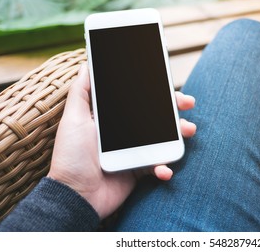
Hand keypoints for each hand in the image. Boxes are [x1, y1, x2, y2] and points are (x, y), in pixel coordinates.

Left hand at [48, 64, 195, 218]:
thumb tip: (87, 65)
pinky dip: (165, 167)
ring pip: (164, 139)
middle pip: (156, 117)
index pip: (139, 102)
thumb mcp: (74, 119)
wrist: (75, 195)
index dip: (155, 92)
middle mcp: (126, 133)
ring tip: (188, 130)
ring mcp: (134, 151)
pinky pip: (158, 165)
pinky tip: (164, 169)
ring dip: (179, 134)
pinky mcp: (139, 170)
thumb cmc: (71, 156)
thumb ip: (82, 92)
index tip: (168, 83)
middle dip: (175, 108)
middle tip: (188, 102)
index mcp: (113, 119)